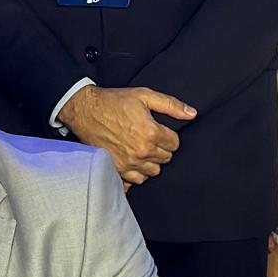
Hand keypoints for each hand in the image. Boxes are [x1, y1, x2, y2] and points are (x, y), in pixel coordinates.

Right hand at [57, 84, 193, 187]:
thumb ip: (171, 105)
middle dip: (160, 149)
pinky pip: (135, 181)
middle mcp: (142, 152)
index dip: (169, 136)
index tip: (160, 131)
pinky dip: (135, 174)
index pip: (175, 144)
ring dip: (149, 162)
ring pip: (152, 172)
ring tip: (140, 149)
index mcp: (151, 133)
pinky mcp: (117, 170)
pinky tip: (131, 162)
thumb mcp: (144, 96)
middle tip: (149, 138)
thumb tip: (192, 114)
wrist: (85, 111)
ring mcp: (129, 163)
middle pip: (165, 159)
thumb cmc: (114, 102)